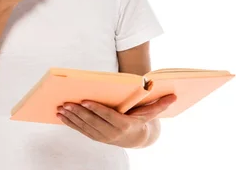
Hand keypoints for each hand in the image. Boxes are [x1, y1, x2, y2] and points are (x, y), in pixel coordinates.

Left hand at [56, 94, 176, 147]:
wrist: (136, 139)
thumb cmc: (141, 120)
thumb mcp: (150, 113)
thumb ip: (160, 105)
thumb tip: (174, 96)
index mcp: (124, 125)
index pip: (108, 117)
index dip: (96, 109)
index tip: (85, 101)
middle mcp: (112, 133)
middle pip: (93, 122)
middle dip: (78, 112)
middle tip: (66, 103)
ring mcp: (102, 136)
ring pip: (84, 127)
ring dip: (71, 118)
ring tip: (61, 108)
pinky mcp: (95, 137)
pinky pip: (80, 130)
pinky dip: (70, 123)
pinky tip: (61, 115)